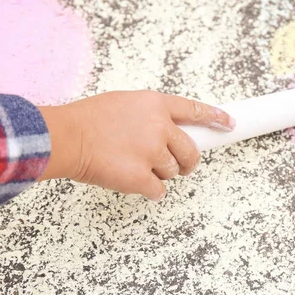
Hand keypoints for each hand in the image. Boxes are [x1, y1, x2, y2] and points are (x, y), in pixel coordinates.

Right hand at [37, 90, 234, 200]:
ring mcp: (152, 152)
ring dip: (158, 173)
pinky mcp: (142, 177)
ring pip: (172, 171)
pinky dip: (149, 191)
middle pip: (190, 151)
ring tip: (133, 165)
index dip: (215, 117)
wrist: (66, 137)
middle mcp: (159, 127)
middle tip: (180, 167)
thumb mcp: (123, 103)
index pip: (194, 110)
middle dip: (187, 162)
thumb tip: (163, 131)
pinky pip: (159, 191)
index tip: (228, 123)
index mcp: (155, 105)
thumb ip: (148, 115)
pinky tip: (133, 183)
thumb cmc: (86, 120)